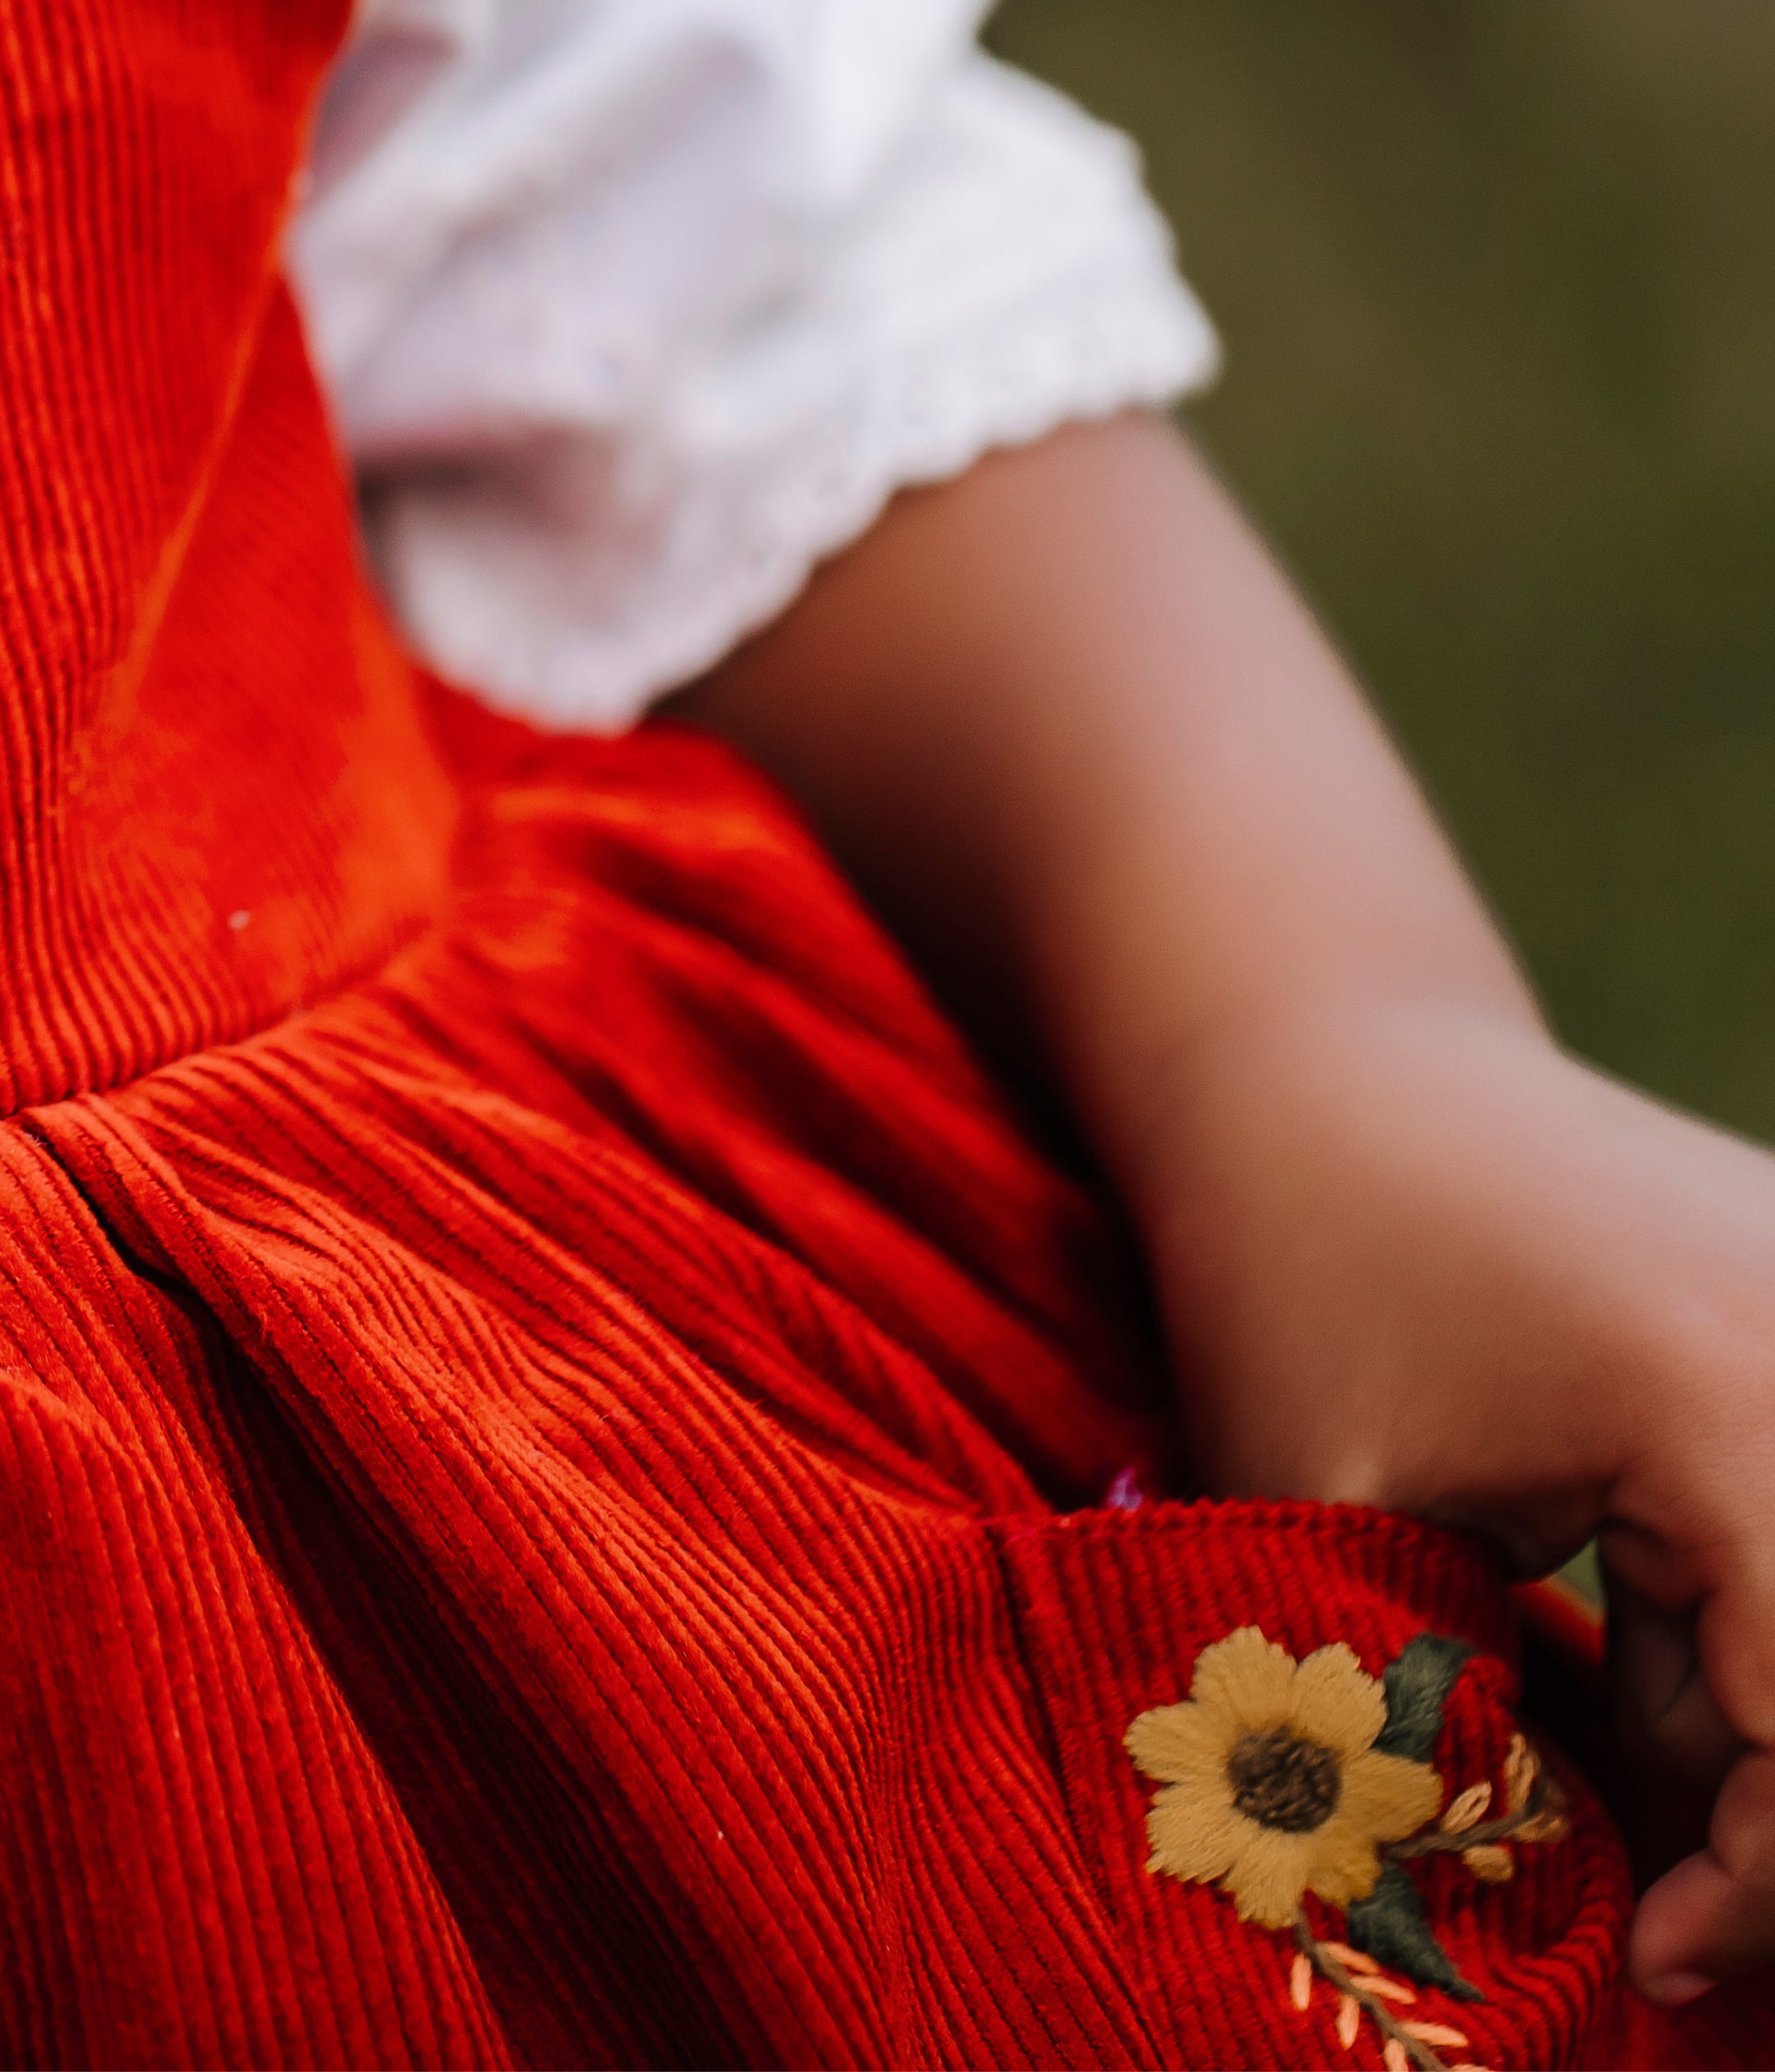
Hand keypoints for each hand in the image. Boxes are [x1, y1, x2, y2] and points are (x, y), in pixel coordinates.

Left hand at [1142, 1008, 1774, 2001]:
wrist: (1311, 1057)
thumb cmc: (1289, 1269)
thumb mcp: (1327, 1511)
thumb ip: (1433, 1708)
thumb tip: (1514, 1892)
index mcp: (1736, 1403)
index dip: (1770, 1883)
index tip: (1659, 1957)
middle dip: (1770, 1817)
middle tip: (1653, 1901)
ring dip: (1746, 1724)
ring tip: (1564, 1709)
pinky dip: (1739, 1628)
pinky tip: (1597, 1629)